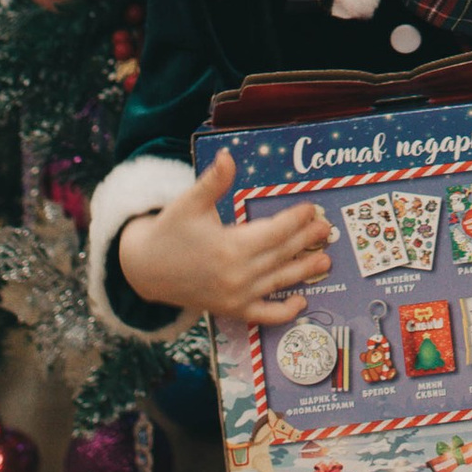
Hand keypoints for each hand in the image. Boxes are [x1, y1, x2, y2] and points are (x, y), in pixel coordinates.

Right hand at [117, 152, 334, 324]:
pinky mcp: (231, 310)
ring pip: (277, 281)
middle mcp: (236, 275)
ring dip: (303, 271)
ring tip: (325, 260)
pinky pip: (263, 316)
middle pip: (280, 255)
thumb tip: (227, 156)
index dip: (294, 220)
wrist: (145, 269)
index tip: (310, 209)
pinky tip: (301, 302)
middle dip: (305, 241)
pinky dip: (283, 313)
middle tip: (325, 229)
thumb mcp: (189, 202)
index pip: (273, 232)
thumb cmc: (170, 231)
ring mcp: (235, 296)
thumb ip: (213, 181)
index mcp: (229, 247)